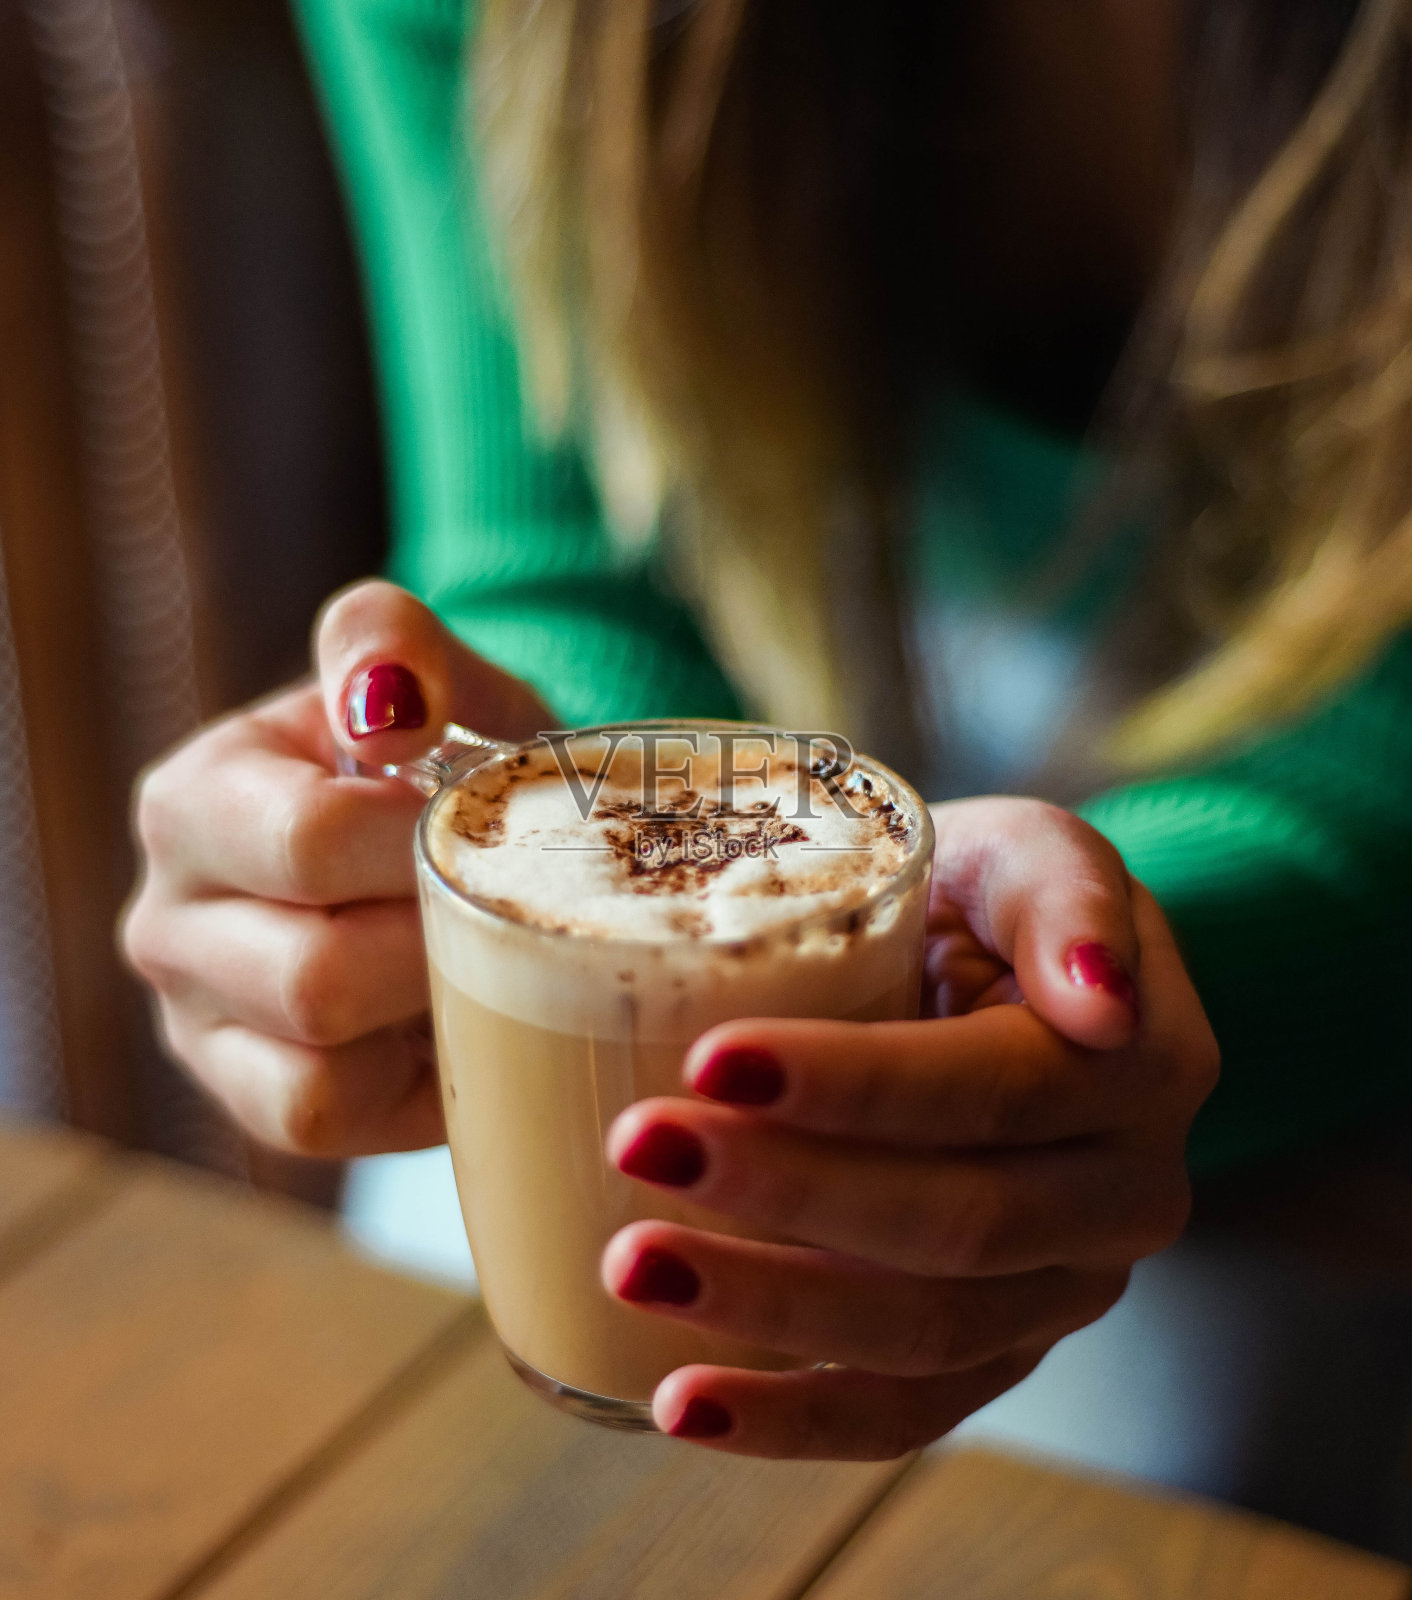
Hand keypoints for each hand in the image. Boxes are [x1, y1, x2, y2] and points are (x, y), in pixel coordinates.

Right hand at [122, 580, 548, 1156]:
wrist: (462, 843)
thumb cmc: (447, 761)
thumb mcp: (438, 680)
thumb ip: (397, 644)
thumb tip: (384, 708)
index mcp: (196, 801)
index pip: (311, 843)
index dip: (426, 846)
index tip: (484, 826)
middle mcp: (167, 920)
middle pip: (314, 978)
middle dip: (436, 945)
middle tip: (497, 903)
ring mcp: (199, 1025)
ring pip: (313, 1070)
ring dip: (423, 1015)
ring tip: (472, 953)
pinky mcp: (252, 1104)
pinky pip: (322, 1122)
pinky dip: (405, 1083)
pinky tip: (442, 1018)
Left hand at [601, 798, 1219, 1458]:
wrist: (1005, 979)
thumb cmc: (989, 899)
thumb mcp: (1029, 852)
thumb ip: (1066, 892)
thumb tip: (1096, 996)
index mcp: (1142, 1065)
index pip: (995, 1091)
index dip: (856, 1086)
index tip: (712, 1059)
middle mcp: (1123, 1197)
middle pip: (956, 1224)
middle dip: (787, 1193)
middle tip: (638, 1144)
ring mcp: (1062, 1289)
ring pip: (924, 1334)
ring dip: (769, 1310)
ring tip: (630, 1263)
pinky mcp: (997, 1349)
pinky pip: (906, 1413)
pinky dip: (794, 1419)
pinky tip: (681, 1402)